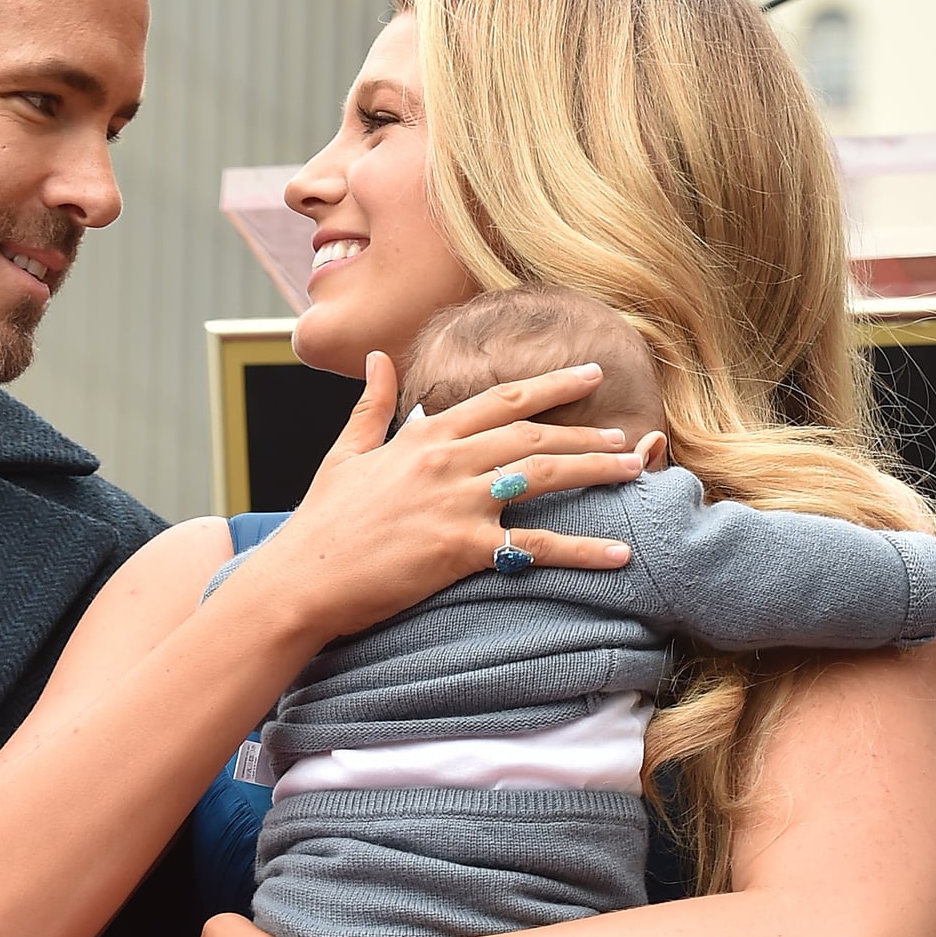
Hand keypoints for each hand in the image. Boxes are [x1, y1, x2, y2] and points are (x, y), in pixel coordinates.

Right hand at [239, 352, 642, 649]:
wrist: (301, 579)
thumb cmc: (320, 523)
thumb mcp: (344, 454)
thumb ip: (371, 405)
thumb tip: (378, 357)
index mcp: (423, 435)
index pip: (500, 400)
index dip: (550, 386)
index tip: (589, 377)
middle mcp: (446, 459)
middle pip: (533, 433)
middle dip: (587, 429)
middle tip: (629, 433)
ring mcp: (457, 502)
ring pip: (543, 474)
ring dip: (596, 469)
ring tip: (635, 470)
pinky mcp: (461, 548)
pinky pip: (536, 546)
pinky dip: (582, 550)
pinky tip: (619, 552)